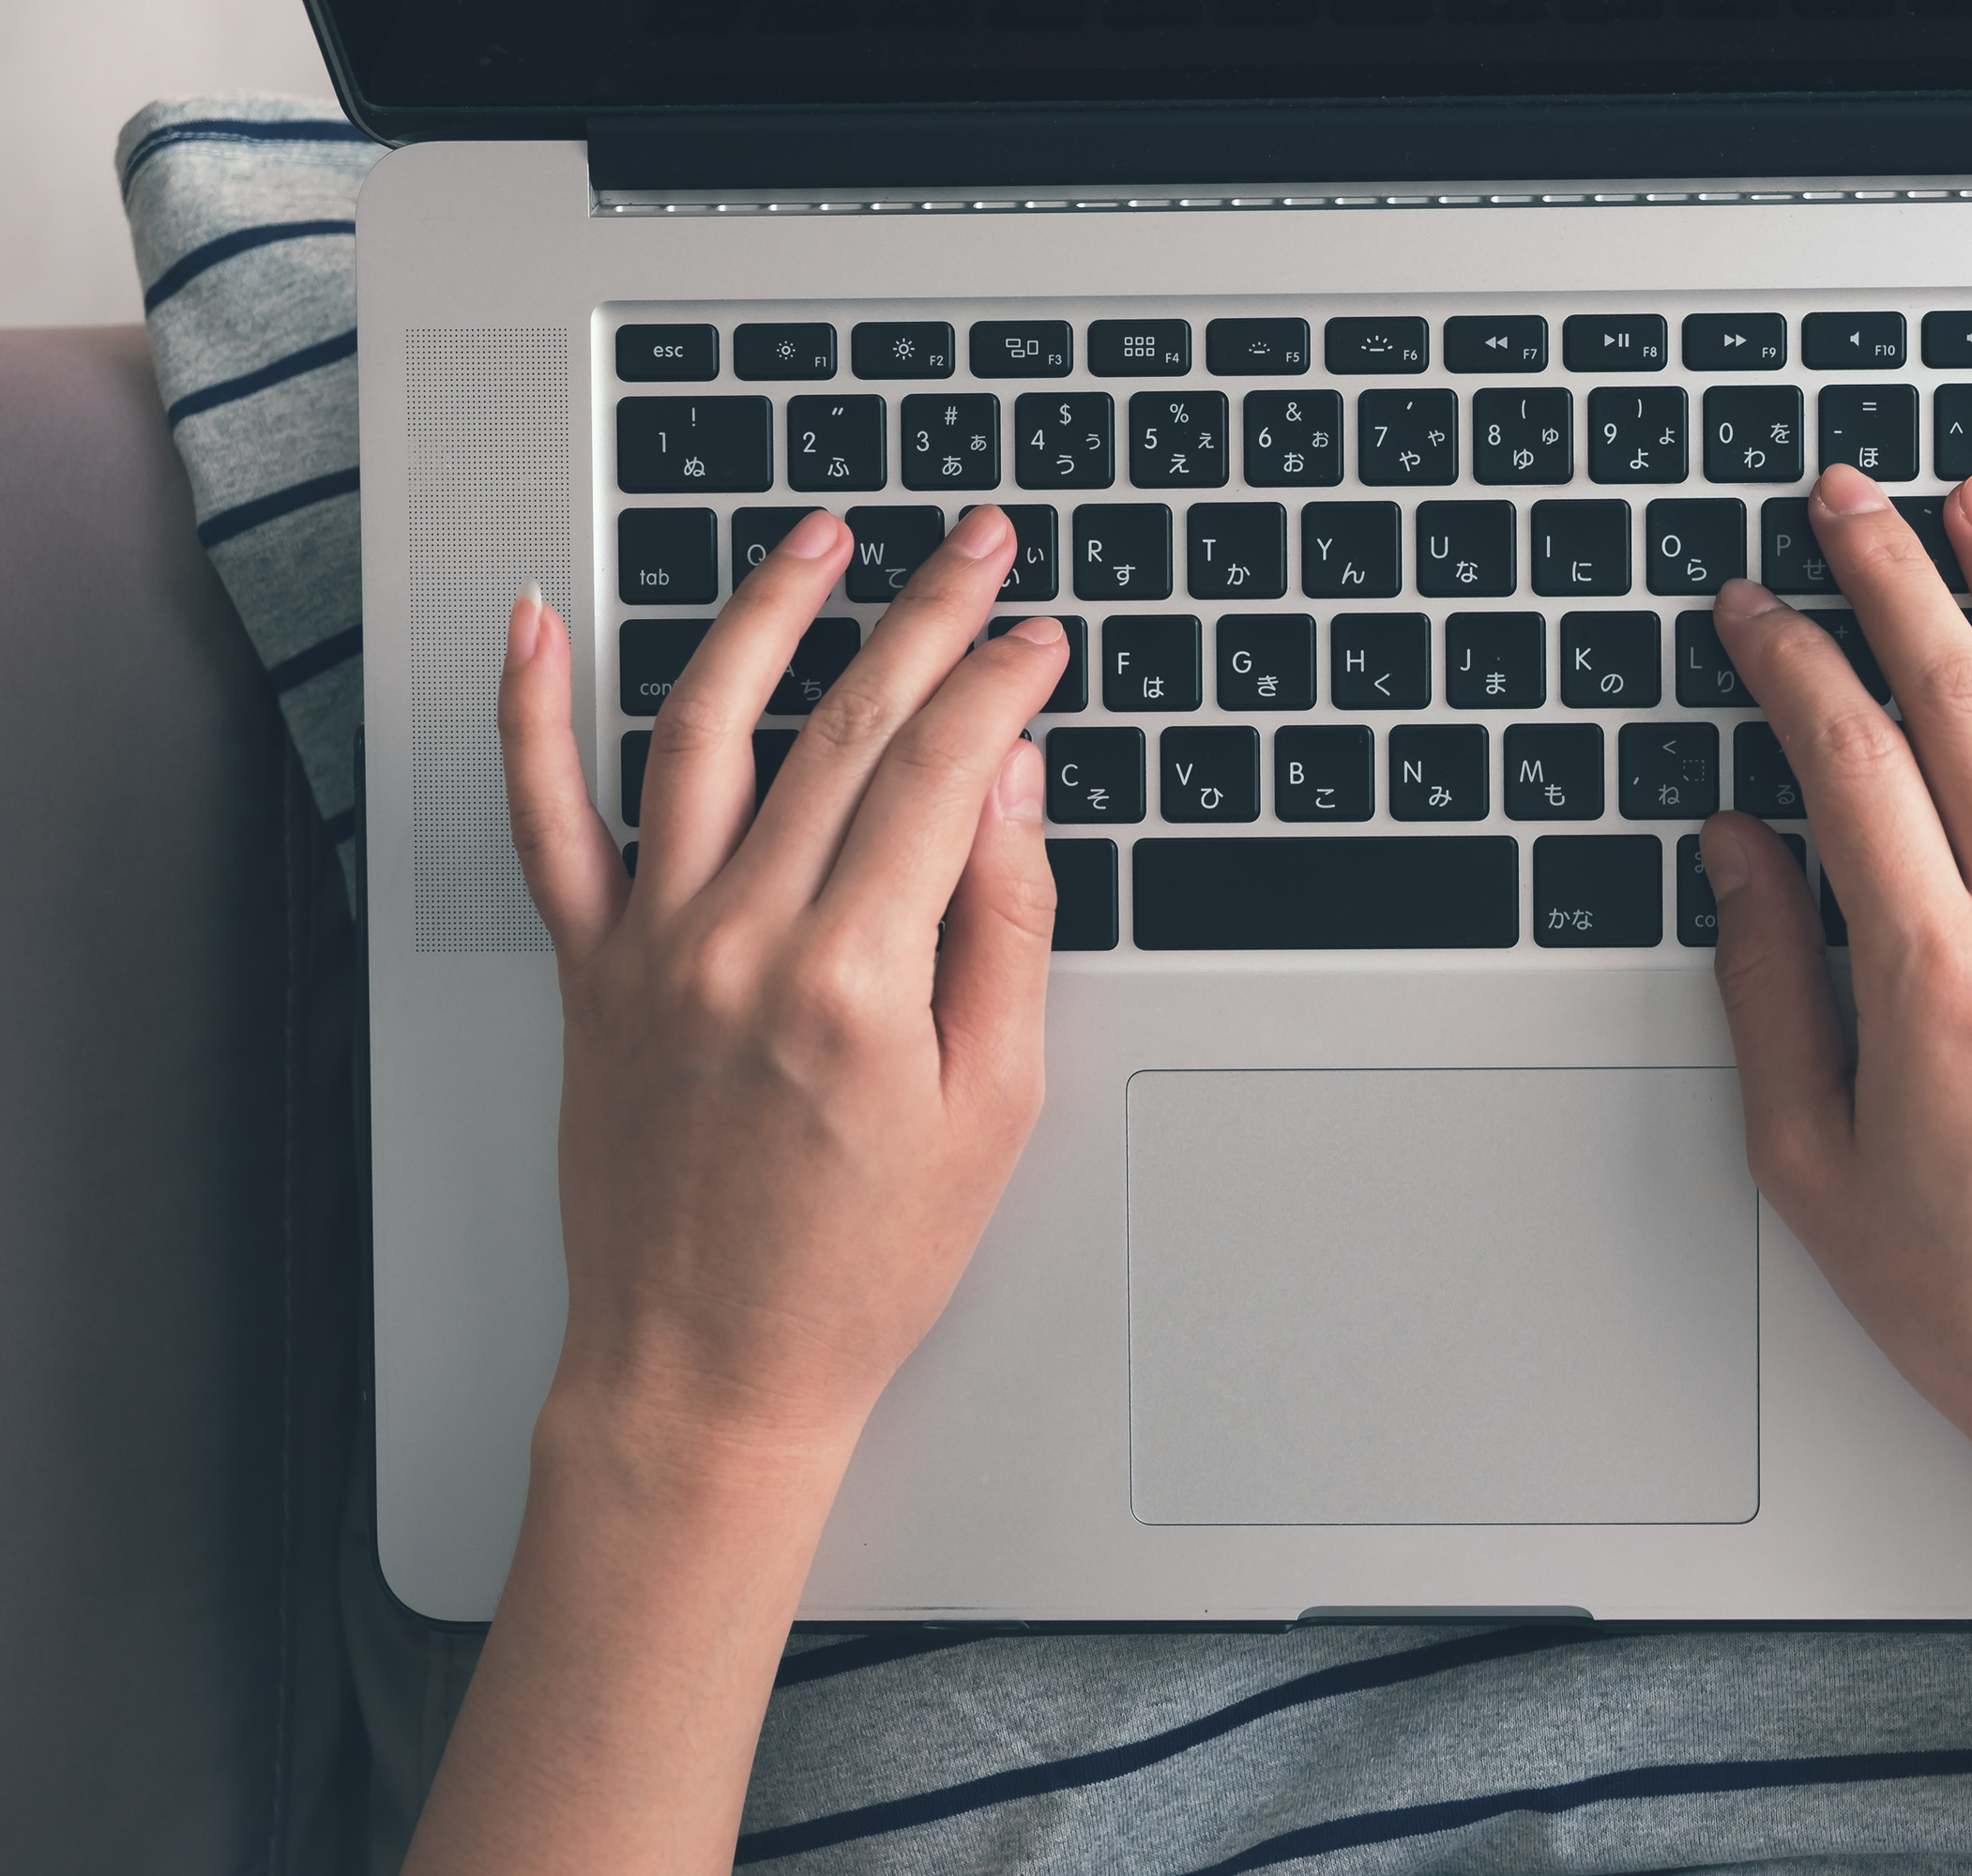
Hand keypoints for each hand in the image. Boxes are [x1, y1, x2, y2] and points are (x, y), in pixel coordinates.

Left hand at [498, 503, 1070, 1458]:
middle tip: (976, 547)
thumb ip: (1003, 932)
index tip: (1041, 635)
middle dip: (925, 617)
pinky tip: (532, 624)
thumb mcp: (992, 1108)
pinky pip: (543, 821)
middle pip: (845, 728)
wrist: (708, 1368)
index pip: (943, 773)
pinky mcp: (589, 969)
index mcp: (856, 981)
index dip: (1002, 683)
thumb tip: (1010, 789)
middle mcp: (741, 941)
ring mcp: (650, 946)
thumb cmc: (859, 1265)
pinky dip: (527, 715)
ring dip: (764, 615)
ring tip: (817, 537)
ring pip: (703, 731)